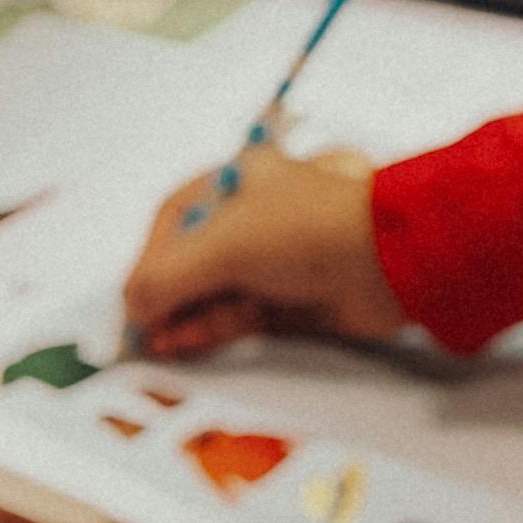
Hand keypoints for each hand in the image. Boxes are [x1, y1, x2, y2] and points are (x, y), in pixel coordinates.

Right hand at [122, 142, 404, 360]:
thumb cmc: (311, 230)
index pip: (175, 220)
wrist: (390, 262)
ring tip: (167, 341)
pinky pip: (243, 314)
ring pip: (216, 291)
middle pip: (194, 260)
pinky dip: (217, 328)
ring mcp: (277, 257)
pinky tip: (194, 341)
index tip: (133, 299)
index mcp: (238, 180)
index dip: (149, 260)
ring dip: (189, 316)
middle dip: (167, 296)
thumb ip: (166, 278)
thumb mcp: (222, 248)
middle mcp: (256, 214)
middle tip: (146, 331)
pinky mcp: (296, 295)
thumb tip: (134, 306)